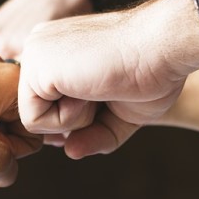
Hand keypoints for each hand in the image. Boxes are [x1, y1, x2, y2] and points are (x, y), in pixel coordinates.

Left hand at [18, 0, 198, 156]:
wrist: (163, 47)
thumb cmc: (152, 73)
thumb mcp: (121, 112)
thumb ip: (94, 133)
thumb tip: (69, 151)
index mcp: (57, 51)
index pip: (47, 103)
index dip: (75, 120)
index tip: (104, 102)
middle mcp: (41, 48)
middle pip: (41, 114)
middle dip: (76, 120)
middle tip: (106, 91)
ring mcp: (35, 54)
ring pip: (35, 119)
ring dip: (74, 119)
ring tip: (99, 87)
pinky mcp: (35, 66)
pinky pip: (34, 121)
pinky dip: (66, 120)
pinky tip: (88, 90)